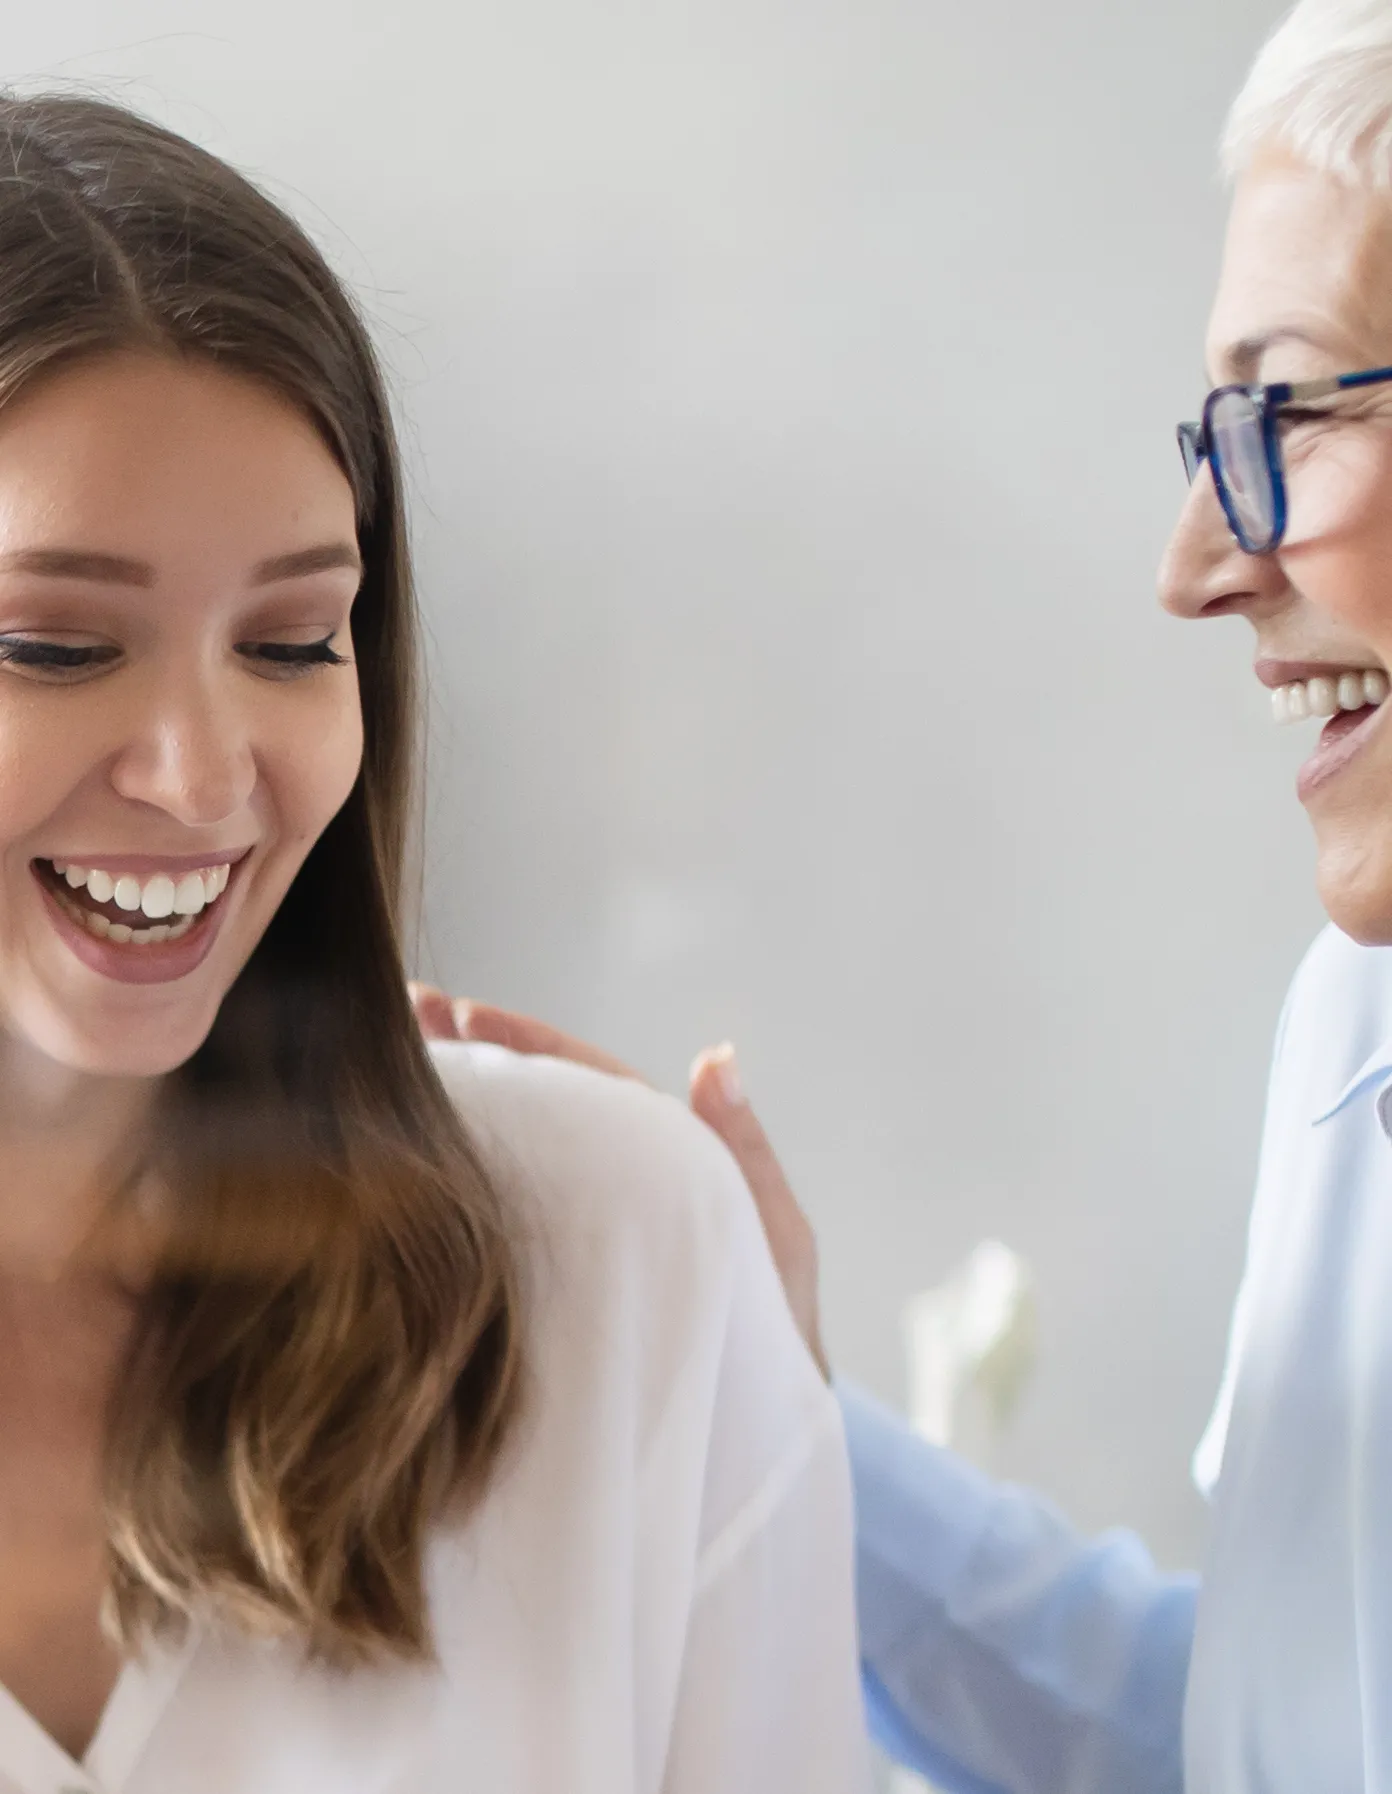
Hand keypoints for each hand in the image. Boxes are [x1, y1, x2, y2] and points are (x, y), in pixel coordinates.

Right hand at [409, 984, 829, 1378]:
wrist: (750, 1464)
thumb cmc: (775, 1351)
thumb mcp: (775, 1244)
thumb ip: (743, 1154)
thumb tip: (715, 1057)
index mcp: (658, 1170)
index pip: (587, 1087)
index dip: (528, 1045)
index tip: (463, 1010)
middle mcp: (605, 1202)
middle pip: (535, 1113)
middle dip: (471, 1061)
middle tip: (401, 1020)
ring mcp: (567, 1252)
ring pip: (507, 1169)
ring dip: (453, 1118)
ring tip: (382, 1078)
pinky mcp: (535, 1308)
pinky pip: (488, 1246)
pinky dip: (444, 1208)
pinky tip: (390, 1186)